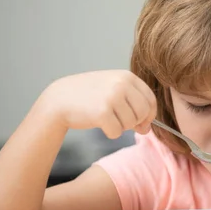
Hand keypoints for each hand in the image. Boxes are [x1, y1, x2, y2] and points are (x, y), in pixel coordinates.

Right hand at [40, 70, 156, 137]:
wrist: (60, 99)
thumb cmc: (89, 96)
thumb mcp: (113, 91)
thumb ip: (133, 105)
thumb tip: (147, 128)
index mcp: (127, 76)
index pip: (151, 99)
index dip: (149, 114)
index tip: (142, 122)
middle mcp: (121, 84)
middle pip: (144, 113)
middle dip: (135, 122)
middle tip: (121, 122)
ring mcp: (112, 97)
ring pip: (131, 124)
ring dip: (121, 127)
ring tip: (107, 118)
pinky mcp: (102, 112)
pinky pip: (117, 132)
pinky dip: (110, 133)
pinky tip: (99, 124)